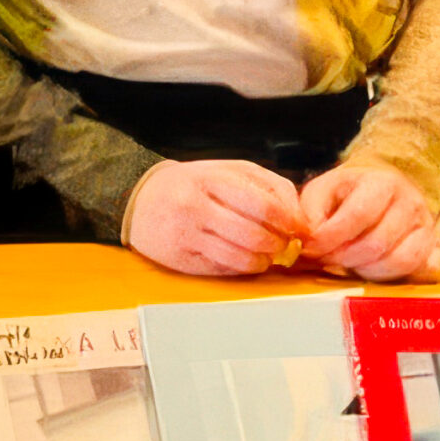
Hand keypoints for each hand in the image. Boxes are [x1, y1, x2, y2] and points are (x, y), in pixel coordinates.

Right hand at [122, 159, 306, 276]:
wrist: (139, 200)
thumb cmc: (194, 185)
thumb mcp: (230, 171)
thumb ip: (269, 187)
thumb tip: (300, 221)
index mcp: (210, 179)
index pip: (263, 205)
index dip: (289, 221)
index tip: (298, 229)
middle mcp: (194, 206)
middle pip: (254, 235)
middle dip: (278, 244)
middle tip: (283, 244)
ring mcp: (184, 234)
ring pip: (241, 258)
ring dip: (263, 261)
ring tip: (266, 254)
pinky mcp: (179, 259)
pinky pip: (223, 270)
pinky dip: (242, 267)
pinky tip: (244, 259)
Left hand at [298, 163, 439, 282]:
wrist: (382, 185)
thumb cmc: (348, 191)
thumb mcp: (321, 190)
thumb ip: (309, 212)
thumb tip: (310, 239)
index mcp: (382, 183)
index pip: (358, 215)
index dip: (331, 238)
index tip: (312, 248)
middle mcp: (411, 202)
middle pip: (378, 243)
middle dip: (345, 258)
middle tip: (327, 260)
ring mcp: (427, 226)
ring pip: (402, 260)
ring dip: (368, 270)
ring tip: (349, 264)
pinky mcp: (435, 246)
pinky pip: (425, 270)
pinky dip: (399, 276)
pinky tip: (377, 269)